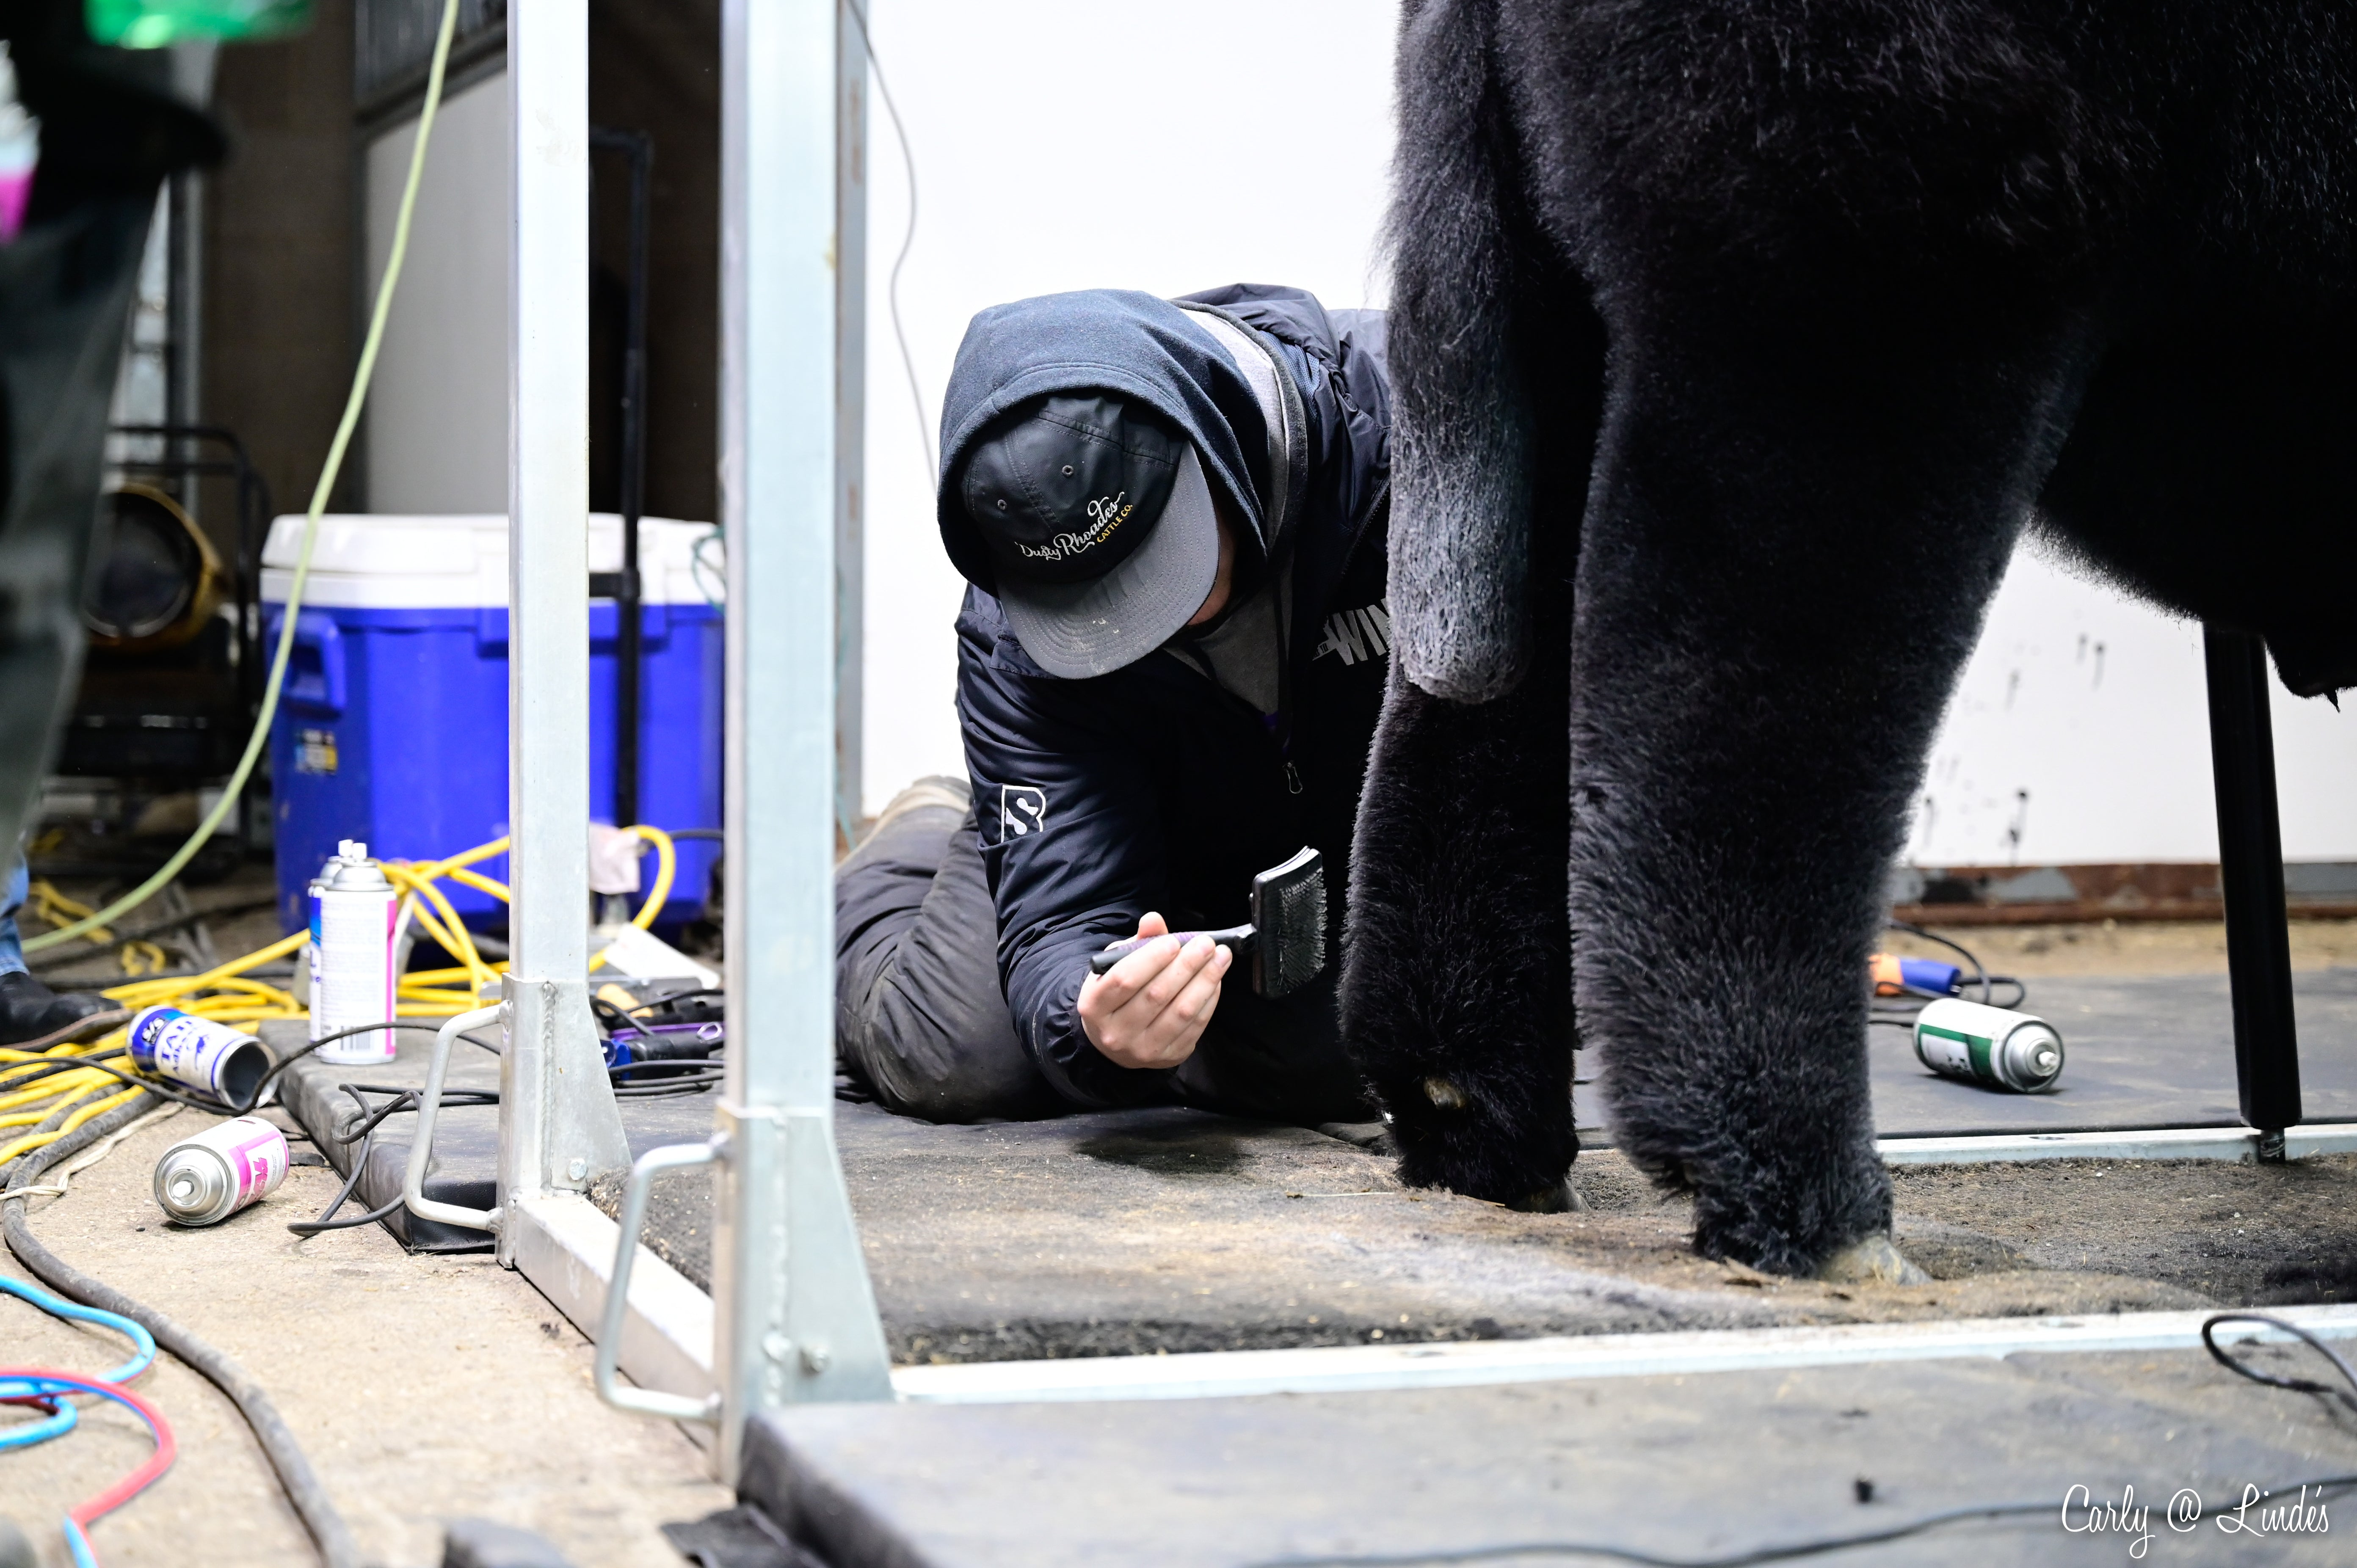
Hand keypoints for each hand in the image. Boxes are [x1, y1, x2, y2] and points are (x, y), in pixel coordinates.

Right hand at [1077, 911, 1231, 1069]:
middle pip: (1156, 995)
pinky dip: (1209, 999)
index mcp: (1095, 1005)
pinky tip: (1216, 980)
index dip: (1151, 959)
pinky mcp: (1169, 1057)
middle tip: (1206, 944)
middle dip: (1187, 965)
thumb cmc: (1118, 994)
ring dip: (1206, 981)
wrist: (1115, 1039)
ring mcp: (1143, 1050)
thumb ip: (1137, 942)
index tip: (1174, 941)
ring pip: (1181, 1012)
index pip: (1124, 979)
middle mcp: (1116, 1033)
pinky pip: (1195, 1026)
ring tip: (1220, 957)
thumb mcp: (1117, 965)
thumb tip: (1154, 920)